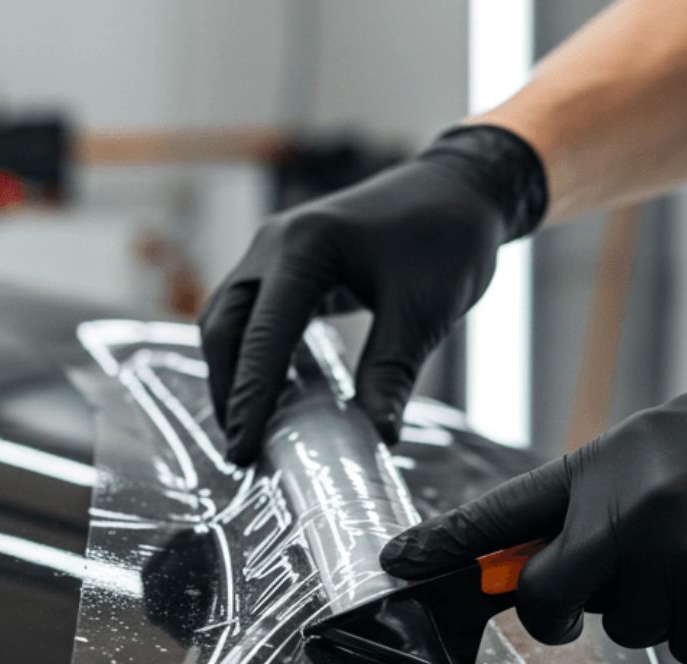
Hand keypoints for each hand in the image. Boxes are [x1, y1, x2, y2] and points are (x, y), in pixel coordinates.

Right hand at [198, 125, 546, 463]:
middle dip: (229, 391)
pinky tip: (270, 394)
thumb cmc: (447, 239)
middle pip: (225, 327)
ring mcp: (275, 249)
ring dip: (234, 373)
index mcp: (304, 247)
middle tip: (241, 451)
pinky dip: (253, 355)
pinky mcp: (287, 262)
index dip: (249, 399)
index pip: (262, 335)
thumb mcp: (423, 312)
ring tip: (249, 429)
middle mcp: (276, 243)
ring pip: (230, 319)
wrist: (462, 189)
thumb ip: (391, 374)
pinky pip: (252, 313)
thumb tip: (377, 438)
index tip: (243, 451)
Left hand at [381, 342, 686, 663]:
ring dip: (666, 606)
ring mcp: (682, 566)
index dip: (444, 547)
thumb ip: (609, 487)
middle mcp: (635, 513)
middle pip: (553, 599)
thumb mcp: (677, 433)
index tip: (391, 567)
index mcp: (615, 459)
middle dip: (562, 611)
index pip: (506, 512)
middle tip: (590, 599)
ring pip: (634, 627)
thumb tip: (557, 543)